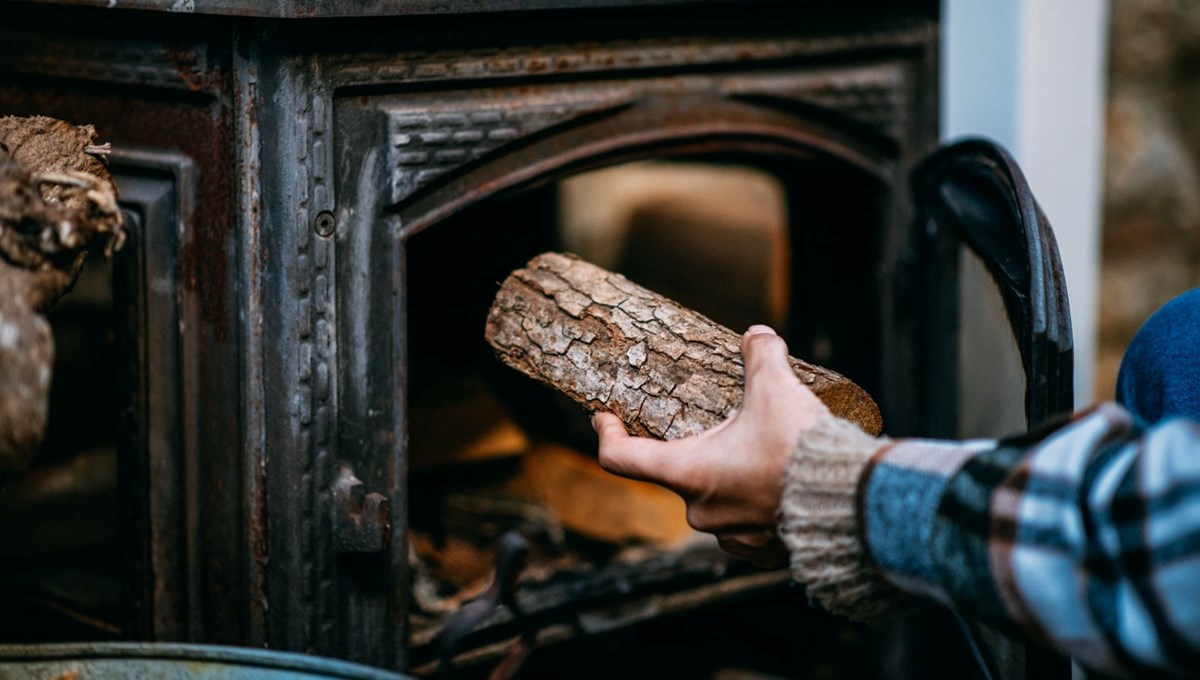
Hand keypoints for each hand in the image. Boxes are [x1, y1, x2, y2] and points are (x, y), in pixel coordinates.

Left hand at [593, 325, 830, 567]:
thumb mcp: (776, 387)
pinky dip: (754, 503)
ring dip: (727, 477)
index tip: (605, 417)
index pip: (621, 458)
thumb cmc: (802, 446)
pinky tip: (778, 486)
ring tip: (761, 454)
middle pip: (678, 473)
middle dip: (696, 447)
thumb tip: (756, 335)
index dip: (607, 434)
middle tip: (727, 424)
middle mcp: (701, 511)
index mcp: (689, 472)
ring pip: (714, 499)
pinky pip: (745, 524)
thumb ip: (760, 354)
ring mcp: (732, 536)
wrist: (853, 501)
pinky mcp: (763, 552)